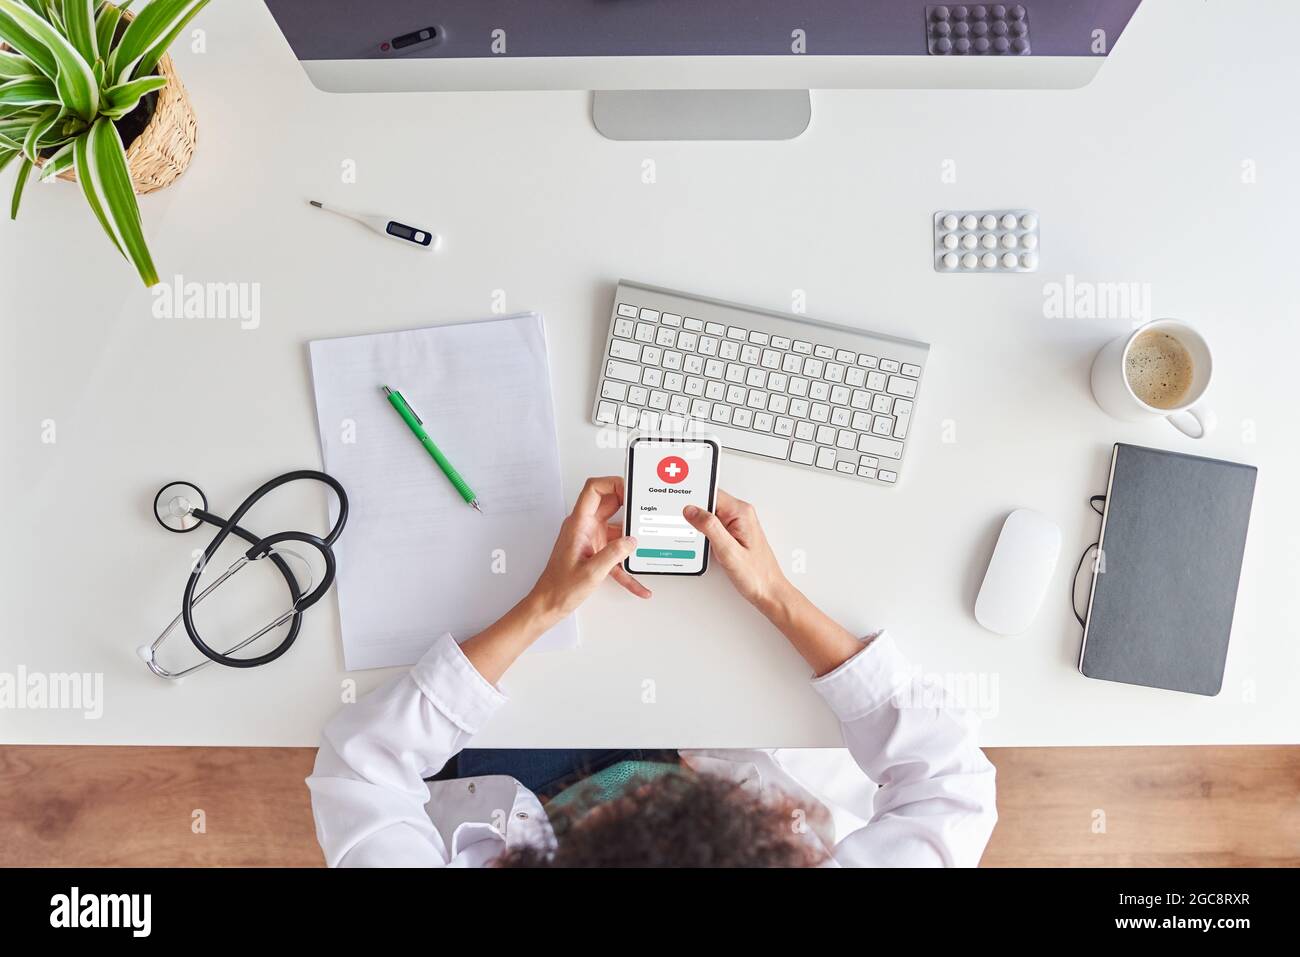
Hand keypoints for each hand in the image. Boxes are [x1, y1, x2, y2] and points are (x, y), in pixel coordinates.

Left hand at [528, 475, 650, 622]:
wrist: (548, 604)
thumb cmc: (560, 588)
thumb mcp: (592, 572)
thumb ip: (614, 553)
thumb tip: (632, 541)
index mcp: (579, 524)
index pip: (594, 489)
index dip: (612, 483)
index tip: (630, 491)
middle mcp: (585, 527)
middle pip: (610, 505)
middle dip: (629, 506)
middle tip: (645, 511)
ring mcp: (590, 539)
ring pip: (616, 529)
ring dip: (631, 539)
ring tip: (648, 545)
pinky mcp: (595, 553)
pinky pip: (616, 554)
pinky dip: (627, 567)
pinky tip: (639, 584)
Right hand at [683, 490, 787, 609]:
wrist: (769, 592)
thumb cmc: (756, 575)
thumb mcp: (728, 551)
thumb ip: (709, 528)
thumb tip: (691, 510)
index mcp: (741, 512)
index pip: (711, 493)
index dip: (694, 499)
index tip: (681, 507)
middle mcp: (740, 514)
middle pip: (708, 502)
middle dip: (694, 512)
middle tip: (688, 527)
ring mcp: (737, 524)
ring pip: (709, 515)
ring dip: (699, 525)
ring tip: (698, 539)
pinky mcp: (733, 533)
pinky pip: (713, 526)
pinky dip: (704, 534)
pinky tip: (704, 544)